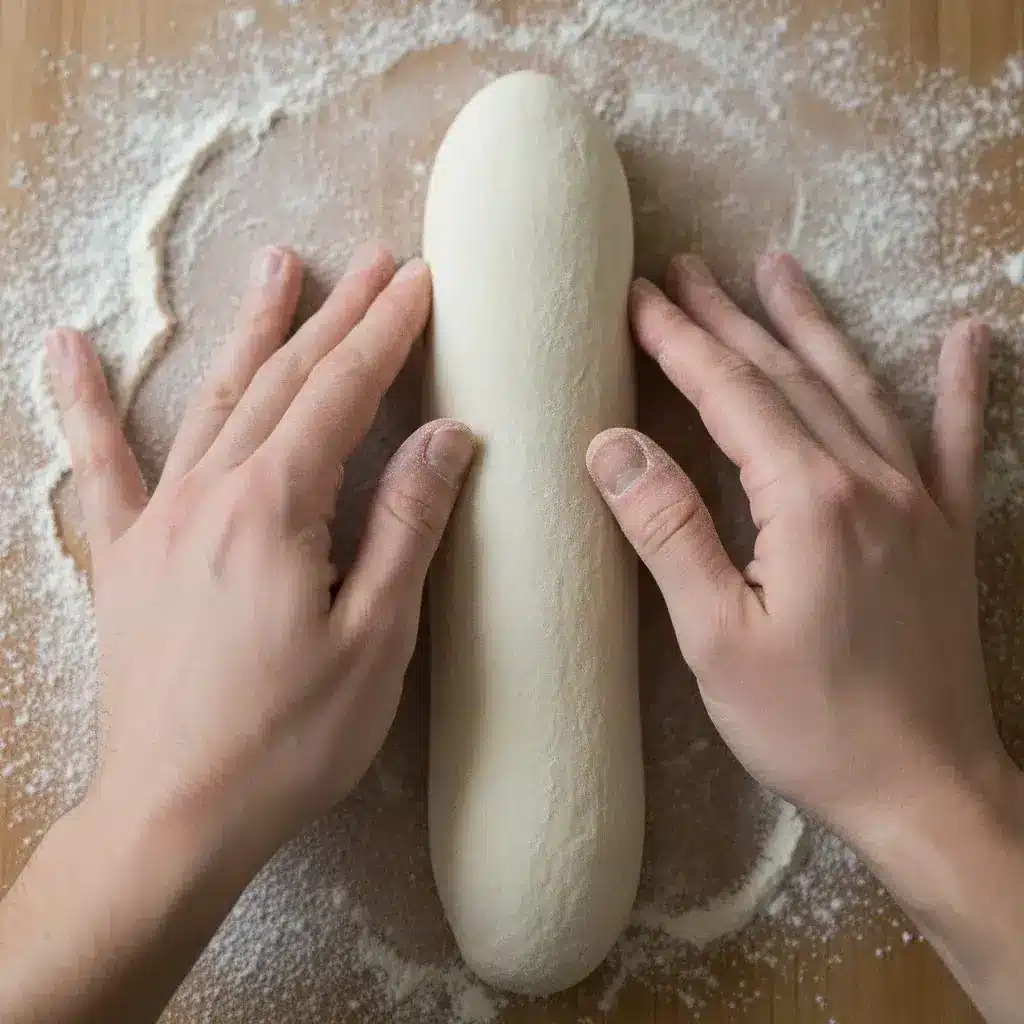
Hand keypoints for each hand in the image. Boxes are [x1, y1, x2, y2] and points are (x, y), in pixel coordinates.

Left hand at [48, 242, 474, 869]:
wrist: (174, 814)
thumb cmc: (289, 737)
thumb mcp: (376, 637)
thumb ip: (406, 525)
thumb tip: (445, 435)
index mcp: (276, 509)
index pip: (342, 393)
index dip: (385, 332)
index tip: (419, 282)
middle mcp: (210, 494)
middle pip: (283, 381)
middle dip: (336, 316)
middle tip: (376, 261)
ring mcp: (158, 520)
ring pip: (214, 401)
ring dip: (252, 330)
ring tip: (277, 266)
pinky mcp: (124, 556)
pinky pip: (101, 465)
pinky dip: (83, 402)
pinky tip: (64, 347)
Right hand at [586, 252, 1010, 838]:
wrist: (928, 789)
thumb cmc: (811, 724)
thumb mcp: (716, 637)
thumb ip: (668, 530)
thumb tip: (612, 445)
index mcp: (808, 499)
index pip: (731, 393)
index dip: (681, 341)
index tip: (639, 298)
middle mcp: (870, 479)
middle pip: (787, 375)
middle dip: (729, 318)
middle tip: (685, 269)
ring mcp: (919, 500)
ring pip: (854, 387)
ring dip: (809, 325)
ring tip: (776, 269)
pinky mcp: (947, 530)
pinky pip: (956, 440)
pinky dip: (958, 385)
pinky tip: (965, 335)